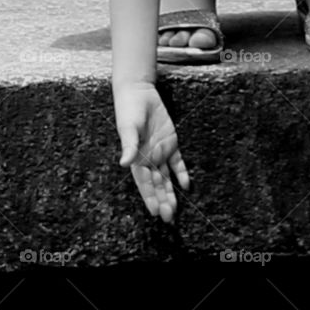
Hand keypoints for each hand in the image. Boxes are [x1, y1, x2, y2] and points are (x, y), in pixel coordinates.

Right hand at [114, 81, 189, 221]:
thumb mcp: (128, 128)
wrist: (139, 91)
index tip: (155, 212)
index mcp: (136, 158)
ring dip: (170, 192)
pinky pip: (177, 161)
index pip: (144, 183)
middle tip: (169, 217)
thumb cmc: (129, 110)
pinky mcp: (171, 142)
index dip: (149, 198)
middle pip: (156, 184)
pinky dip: (181, 172)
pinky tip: (186, 185)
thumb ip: (129, 146)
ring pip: (166, 177)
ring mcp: (160, 151)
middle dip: (162, 200)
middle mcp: (148, 158)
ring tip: (176, 209)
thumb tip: (124, 164)